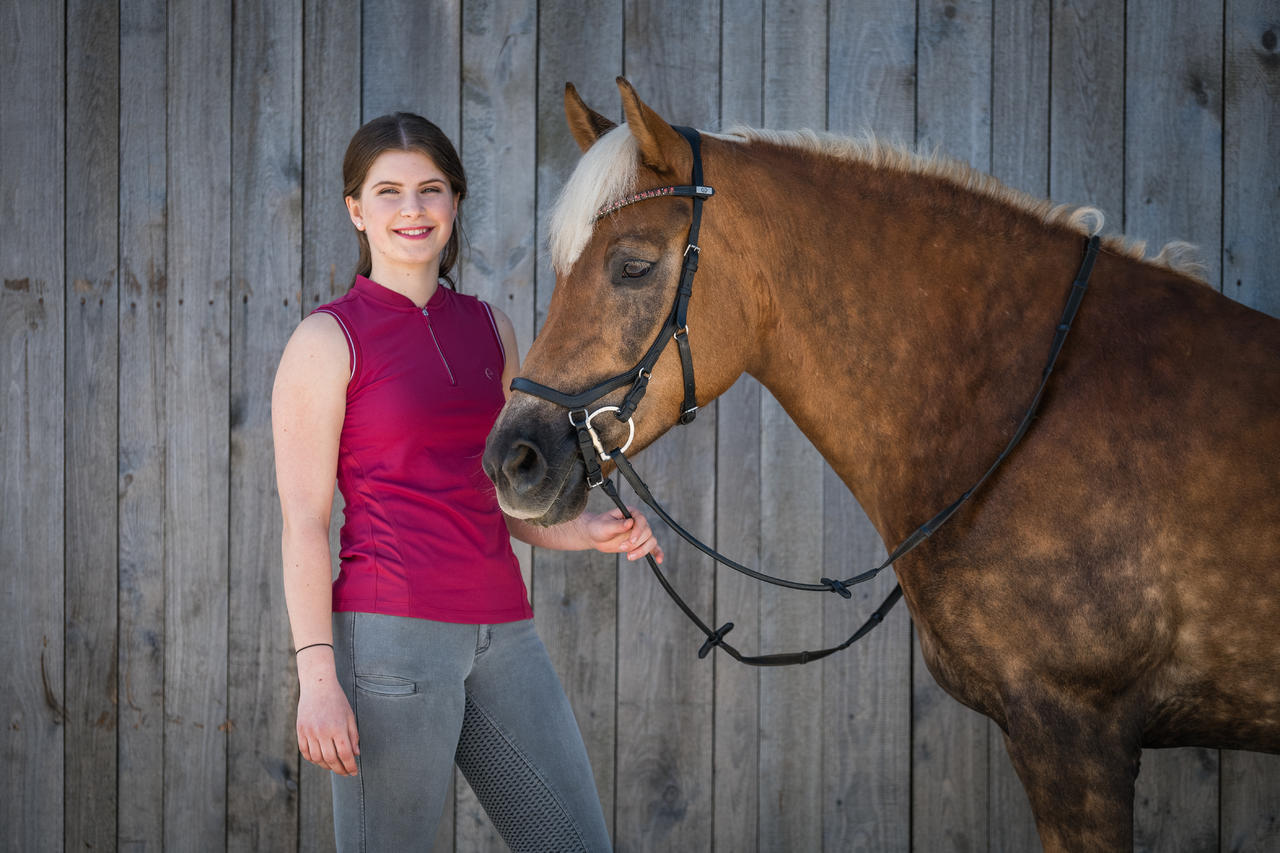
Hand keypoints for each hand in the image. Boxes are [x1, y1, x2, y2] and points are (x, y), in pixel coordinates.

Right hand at [296, 655, 359, 775]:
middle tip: (345, 773)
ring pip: (317, 758)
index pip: (345, 754)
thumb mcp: (350, 716)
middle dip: (340, 769)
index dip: (350, 766)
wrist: (317, 686)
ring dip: (326, 766)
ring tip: (333, 766)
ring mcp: (309, 732)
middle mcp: (322, 732)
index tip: (354, 772)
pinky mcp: (300, 731)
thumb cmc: (337, 700)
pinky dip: (313, 759)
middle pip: (331, 759)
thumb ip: (353, 735)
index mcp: (338, 728)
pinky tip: (320, 759)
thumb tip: (355, 754)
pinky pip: (305, 751)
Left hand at [583, 506, 663, 562]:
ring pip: (651, 541)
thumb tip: (630, 523)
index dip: (638, 531)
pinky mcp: (640, 544)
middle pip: (647, 533)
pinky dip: (657, 553)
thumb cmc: (599, 527)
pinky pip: (653, 548)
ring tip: (629, 556)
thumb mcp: (605, 526)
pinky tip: (659, 560)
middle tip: (622, 547)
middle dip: (636, 543)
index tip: (631, 540)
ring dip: (642, 550)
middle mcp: (638, 522)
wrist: (595, 536)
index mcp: (630, 513)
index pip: (641, 520)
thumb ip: (617, 525)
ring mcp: (640, 533)